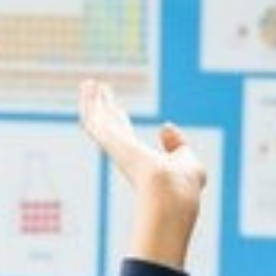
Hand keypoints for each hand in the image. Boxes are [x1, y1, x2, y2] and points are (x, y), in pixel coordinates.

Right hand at [78, 78, 205, 269]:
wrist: (172, 193)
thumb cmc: (183, 185)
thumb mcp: (187, 161)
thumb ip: (178, 145)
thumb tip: (164, 126)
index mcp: (141, 162)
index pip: (127, 137)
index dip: (122, 121)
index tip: (117, 108)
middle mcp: (125, 156)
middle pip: (110, 127)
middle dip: (103, 109)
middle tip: (95, 91)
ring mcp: (116, 149)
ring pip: (98, 122)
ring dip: (92, 102)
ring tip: (88, 83)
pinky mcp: (110, 141)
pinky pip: (96, 119)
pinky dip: (91, 103)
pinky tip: (89, 87)